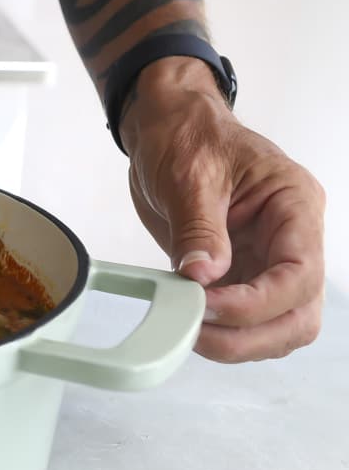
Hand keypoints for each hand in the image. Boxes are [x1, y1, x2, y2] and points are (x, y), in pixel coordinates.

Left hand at [120, 58, 325, 361]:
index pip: (300, 275)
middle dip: (250, 336)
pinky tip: (185, 323)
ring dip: (236, 341)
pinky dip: (219, 332)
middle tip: (194, 333)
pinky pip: (244, 320)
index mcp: (294, 207)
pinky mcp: (240, 274)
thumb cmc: (187, 136)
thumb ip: (199, 228)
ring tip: (186, 329)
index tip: (206, 307)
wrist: (169, 128)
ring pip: (277, 327)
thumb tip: (203, 277)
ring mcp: (267, 261)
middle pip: (298, 314)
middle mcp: (292, 239)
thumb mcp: (189, 175)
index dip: (255, 304)